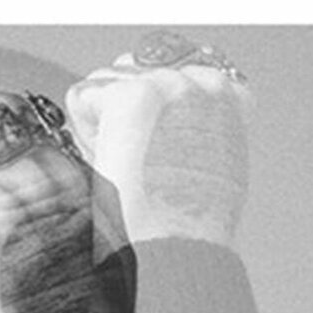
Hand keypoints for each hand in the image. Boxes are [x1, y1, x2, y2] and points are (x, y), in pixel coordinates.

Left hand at [65, 50, 251, 248]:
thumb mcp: (212, 166)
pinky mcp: (133, 96)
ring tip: (124, 165)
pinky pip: (83, 97)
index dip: (148, 117)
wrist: (178, 243)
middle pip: (132, 70)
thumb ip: (194, 130)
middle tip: (133, 163)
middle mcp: (202, 81)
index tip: (152, 152)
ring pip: (104, 81)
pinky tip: (109, 161)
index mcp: (229, 97)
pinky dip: (84, 132)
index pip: (169, 77)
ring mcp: (168, 84)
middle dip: (120, 113)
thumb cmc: (189, 224)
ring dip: (101, 122)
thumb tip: (165, 125)